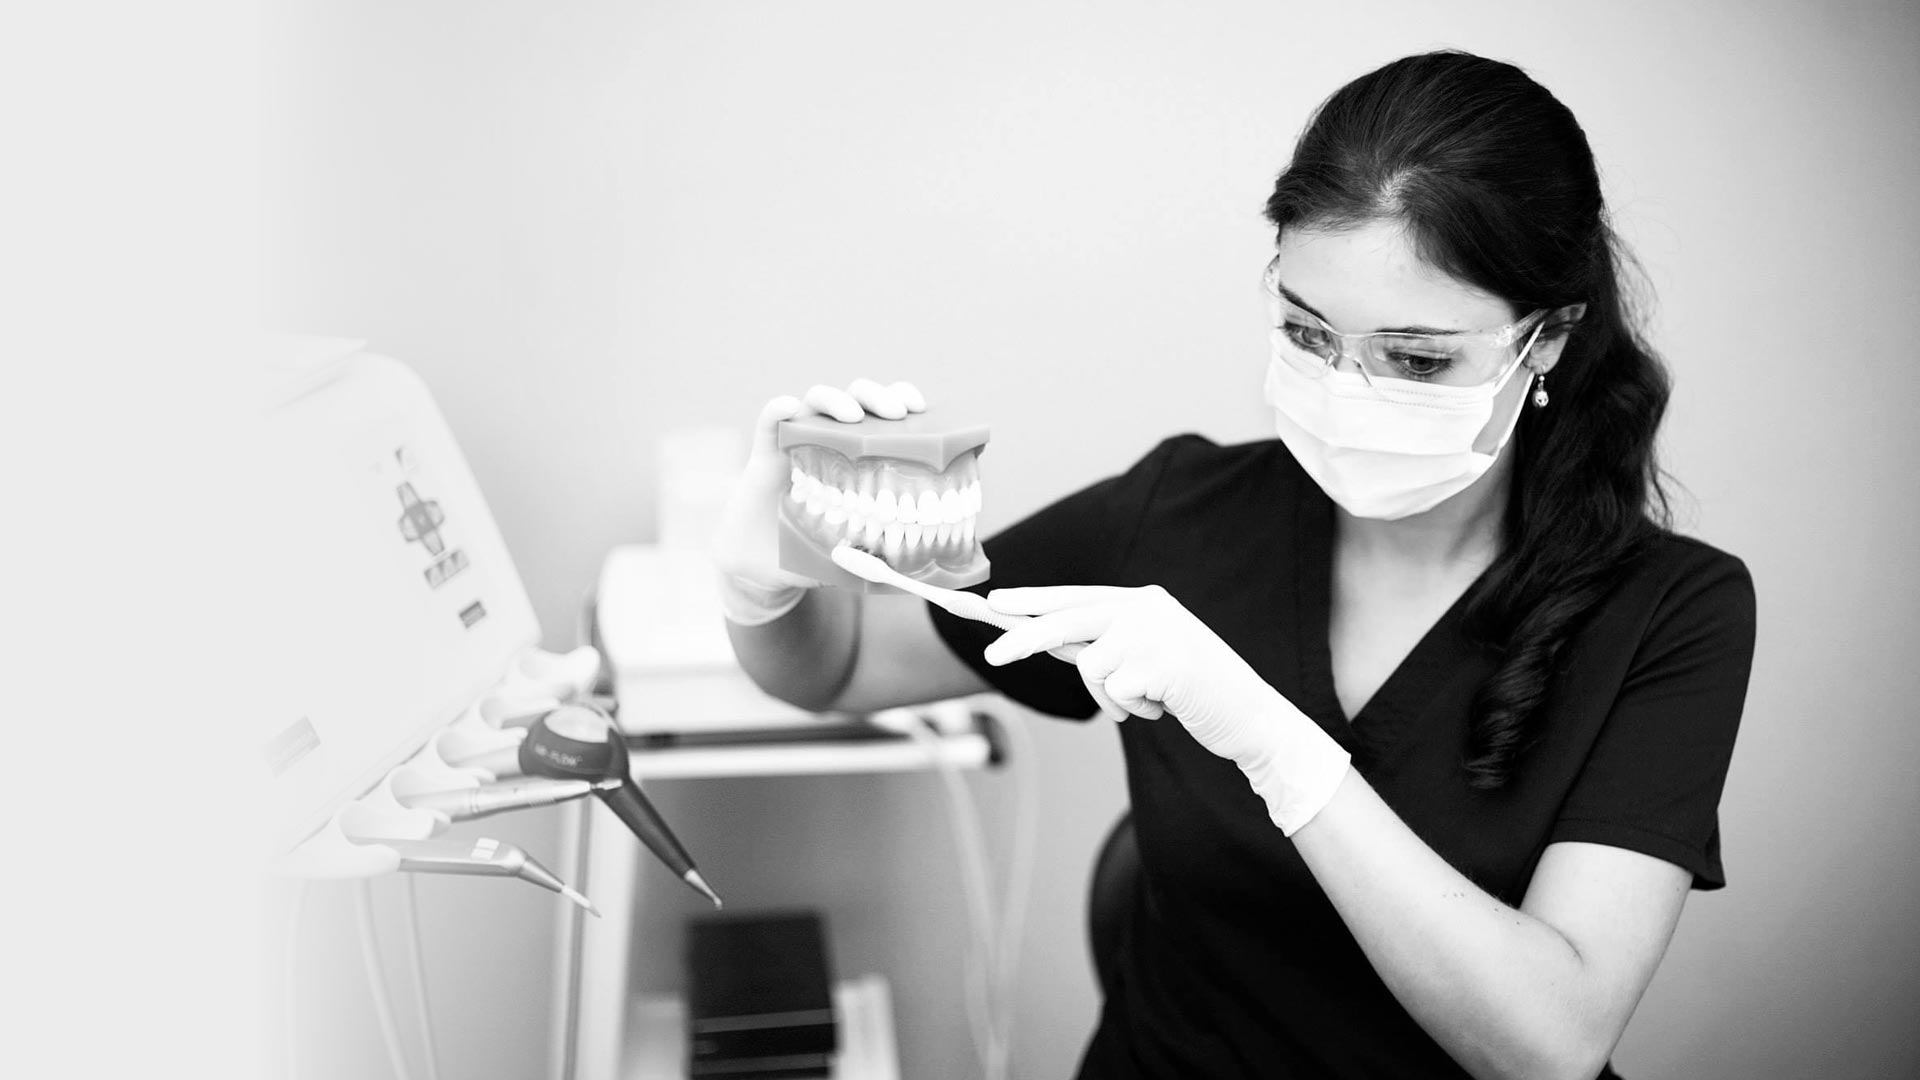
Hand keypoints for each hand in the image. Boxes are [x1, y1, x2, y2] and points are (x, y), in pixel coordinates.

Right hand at [713, 379, 926, 623]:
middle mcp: (831, 440)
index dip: (901, 400)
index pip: (884, 413)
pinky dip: (778, 409)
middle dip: (877, 396)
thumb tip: (916, 576)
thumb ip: (881, 559)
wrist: (766, 567)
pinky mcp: (764, 453)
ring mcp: (797, 442)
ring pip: (816, 401)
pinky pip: (769, 422)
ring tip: (853, 417)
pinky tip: (789, 407)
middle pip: (856, 398)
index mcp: (860, 455)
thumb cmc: (818, 552)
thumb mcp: (856, 556)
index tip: (918, 409)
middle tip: (896, 414)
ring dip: (836, 401)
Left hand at [980, 584, 1350, 834]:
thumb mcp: (1145, 658)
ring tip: (1149, 701)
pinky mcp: (1161, 663)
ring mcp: (1154, 632)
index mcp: (1141, 600)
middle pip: (1067, 620)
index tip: (992, 603)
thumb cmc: (1193, 690)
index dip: (1033, 601)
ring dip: (1111, 698)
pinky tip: (1165, 707)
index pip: (1075, 597)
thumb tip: (1042, 637)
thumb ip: (1102, 644)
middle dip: (1023, 639)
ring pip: (1091, 668)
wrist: (1250, 716)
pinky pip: (1115, 694)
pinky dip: (1133, 710)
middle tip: (989, 658)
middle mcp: (1145, 606)